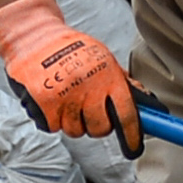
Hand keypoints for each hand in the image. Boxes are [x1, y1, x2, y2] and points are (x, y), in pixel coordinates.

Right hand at [0, 0, 137, 152]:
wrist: (34, 35)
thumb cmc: (71, 47)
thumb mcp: (103, 58)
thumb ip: (123, 82)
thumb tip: (148, 104)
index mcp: (107, 75)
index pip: (126, 114)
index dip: (132, 136)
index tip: (133, 148)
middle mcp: (87, 86)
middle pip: (99, 129)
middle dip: (96, 125)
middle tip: (88, 110)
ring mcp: (64, 96)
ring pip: (74, 130)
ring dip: (71, 121)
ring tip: (66, 98)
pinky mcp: (42, 103)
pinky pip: (52, 126)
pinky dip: (51, 118)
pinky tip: (51, 99)